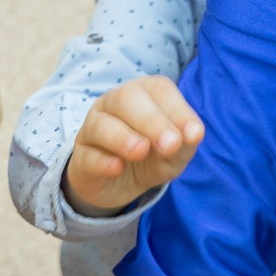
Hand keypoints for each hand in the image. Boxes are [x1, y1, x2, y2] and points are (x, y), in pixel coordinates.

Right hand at [64, 77, 205, 217]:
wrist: (118, 185)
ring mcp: (93, 127)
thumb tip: (193, 135)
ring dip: (122, 137)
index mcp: (144, 94)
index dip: (178, 110)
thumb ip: (185, 144)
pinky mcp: (81, 156)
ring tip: (141, 152)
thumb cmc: (150, 159)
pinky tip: (117, 168)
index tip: (194, 135)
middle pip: (127, 98)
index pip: (159, 89)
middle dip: (151, 120)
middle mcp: (115, 103)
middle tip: (170, 144)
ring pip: (101, 124)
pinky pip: (88, 155)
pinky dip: (103, 161)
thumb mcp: (174, 155)